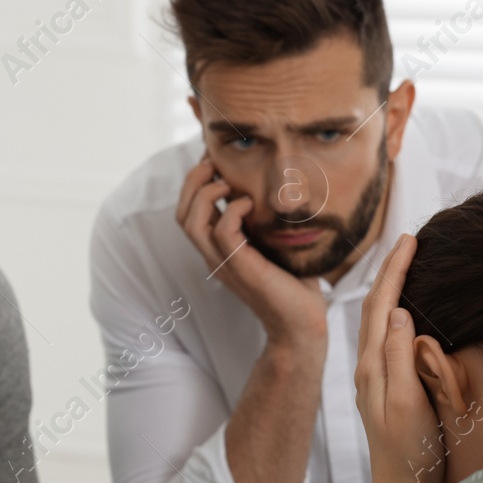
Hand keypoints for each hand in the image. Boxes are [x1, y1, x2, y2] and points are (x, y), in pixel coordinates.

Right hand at [175, 154, 326, 344]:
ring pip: (191, 223)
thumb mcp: (272, 242)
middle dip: (192, 182)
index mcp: (217, 249)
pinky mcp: (241, 268)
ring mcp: (224, 264)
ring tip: (227, 182)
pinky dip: (231, 211)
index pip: (187, 212)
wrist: (301, 322)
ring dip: (205, 194)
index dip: (194, 183)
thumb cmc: (292, 282)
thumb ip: (260, 220)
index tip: (214, 160)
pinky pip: (222, 233)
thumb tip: (267, 188)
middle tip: (213, 162)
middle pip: (181, 214)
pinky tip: (250, 204)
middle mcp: (214, 256)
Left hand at [355, 232, 441, 482]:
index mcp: (372, 366)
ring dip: (390, 289)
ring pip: (379, 321)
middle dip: (390, 271)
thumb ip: (400, 358)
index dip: (394, 270)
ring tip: (404, 264)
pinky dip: (394, 312)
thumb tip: (400, 312)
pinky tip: (403, 310)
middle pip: (376, 307)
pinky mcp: (385, 387)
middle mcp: (368, 367)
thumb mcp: (407, 403)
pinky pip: (387, 336)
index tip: (409, 239)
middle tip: (408, 240)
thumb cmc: (411, 451)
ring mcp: (375, 377)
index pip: (382, 306)